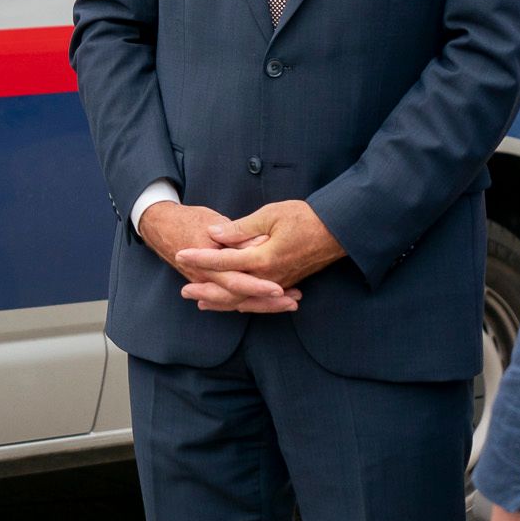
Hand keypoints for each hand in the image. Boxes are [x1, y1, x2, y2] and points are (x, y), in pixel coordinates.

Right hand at [139, 202, 298, 313]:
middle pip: (241, 297)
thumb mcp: (213, 220)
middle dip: (267, 302)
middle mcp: (207, 278)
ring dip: (263, 304)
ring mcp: (206, 284)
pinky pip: (229, 299)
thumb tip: (259, 243)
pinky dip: (248, 303)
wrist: (161, 227)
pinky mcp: (208, 285)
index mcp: (208, 261)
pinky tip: (266, 304)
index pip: (237, 279)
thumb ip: (236, 234)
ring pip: (237, 302)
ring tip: (289, 304)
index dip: (259, 286)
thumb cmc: (189, 220)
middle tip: (293, 302)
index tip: (280, 289)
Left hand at [173, 199, 345, 292]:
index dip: (200, 257)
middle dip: (205, 289)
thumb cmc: (305, 218)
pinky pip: (259, 301)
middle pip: (229, 289)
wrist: (339, 230)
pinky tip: (234, 305)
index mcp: (262, 258)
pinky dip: (243, 304)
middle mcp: (269, 277)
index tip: (180, 253)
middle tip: (183, 292)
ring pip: (243, 300)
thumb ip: (241, 228)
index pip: (223, 261)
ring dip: (221, 301)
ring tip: (201, 302)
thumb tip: (215, 234)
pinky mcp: (286, 283)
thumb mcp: (271, 215)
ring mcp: (278, 282)